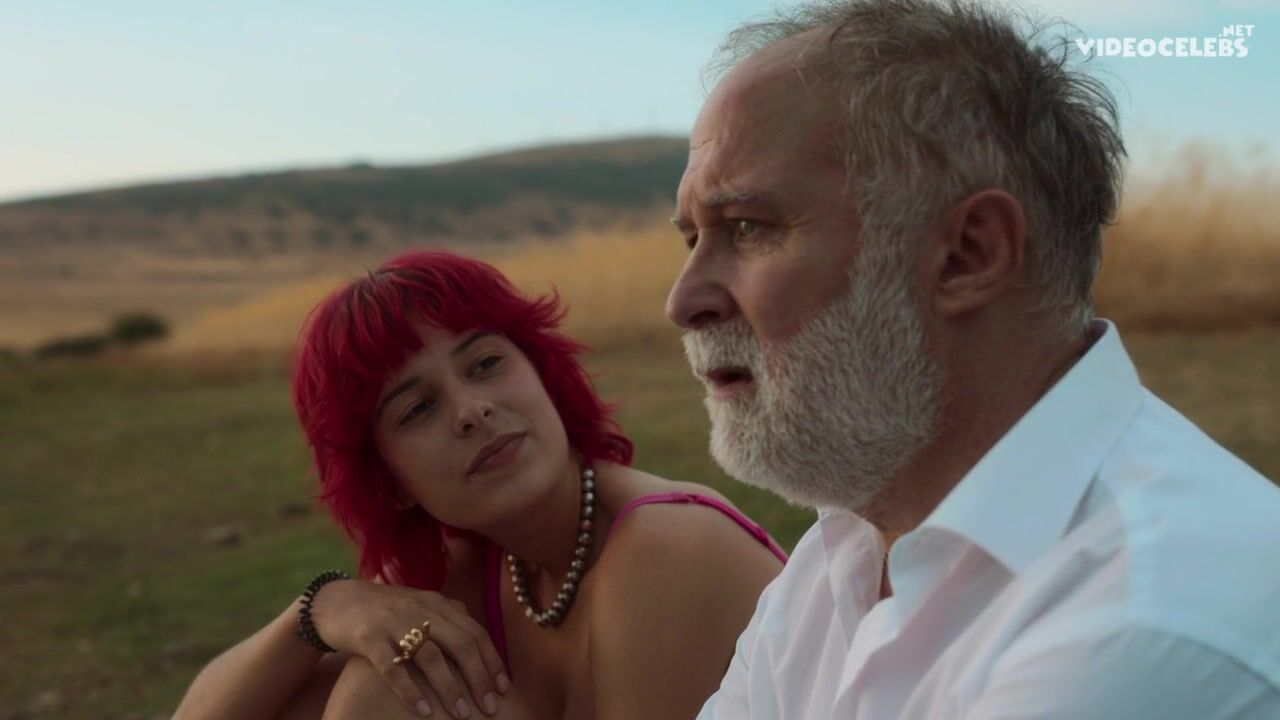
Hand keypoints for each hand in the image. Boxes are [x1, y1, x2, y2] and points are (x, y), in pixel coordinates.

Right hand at [309, 579, 509, 717]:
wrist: (335, 601)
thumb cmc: (384, 611)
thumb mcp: (420, 606)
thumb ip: (448, 618)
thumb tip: (478, 640)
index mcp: (436, 603)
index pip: (474, 632)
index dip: (492, 660)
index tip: (504, 688)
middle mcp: (420, 609)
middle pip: (459, 644)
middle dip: (479, 678)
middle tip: (491, 708)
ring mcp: (393, 621)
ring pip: (430, 656)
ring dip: (450, 687)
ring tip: (463, 714)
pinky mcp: (368, 637)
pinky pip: (392, 667)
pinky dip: (409, 690)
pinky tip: (423, 711)